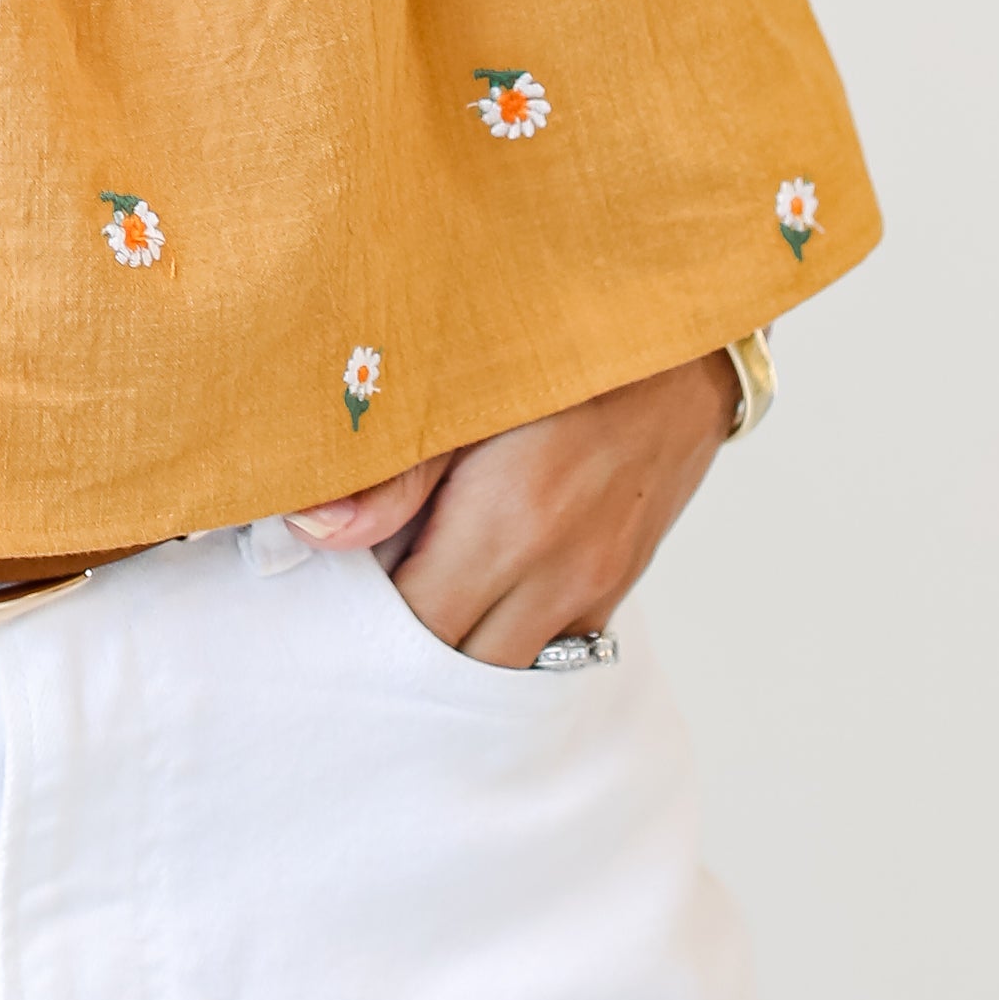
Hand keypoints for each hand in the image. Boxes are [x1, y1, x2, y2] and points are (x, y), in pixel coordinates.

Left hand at [291, 350, 740, 667]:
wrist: (685, 334)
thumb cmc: (562, 342)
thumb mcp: (463, 388)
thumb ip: (390, 473)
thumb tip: (312, 530)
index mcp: (511, 524)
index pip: (417, 627)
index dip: (364, 618)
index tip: (332, 586)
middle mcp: (560, 572)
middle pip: (460, 665)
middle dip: (405, 643)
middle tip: (363, 594)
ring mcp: (598, 583)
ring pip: (511, 665)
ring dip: (460, 641)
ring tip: (420, 585)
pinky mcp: (622, 578)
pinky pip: (555, 642)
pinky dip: (509, 630)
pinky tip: (480, 582)